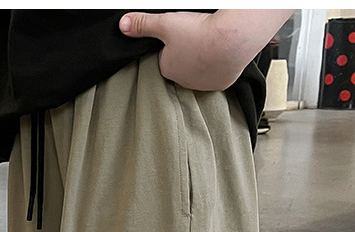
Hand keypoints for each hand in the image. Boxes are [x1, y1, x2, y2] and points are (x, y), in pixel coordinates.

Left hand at [119, 10, 294, 90]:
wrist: (232, 39)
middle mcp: (183, 82)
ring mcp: (203, 84)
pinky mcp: (221, 83)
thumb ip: (143, 24)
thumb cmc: (198, 33)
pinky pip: (217, 74)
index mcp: (167, 69)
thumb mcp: (165, 24)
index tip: (179, 35)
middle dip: (186, 53)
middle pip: (182, 65)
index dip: (170, 45)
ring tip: (209, 43)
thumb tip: (122, 25)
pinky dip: (219, 65)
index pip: (164, 58)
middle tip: (195, 37)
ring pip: (199, 71)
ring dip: (202, 60)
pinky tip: (221, 53)